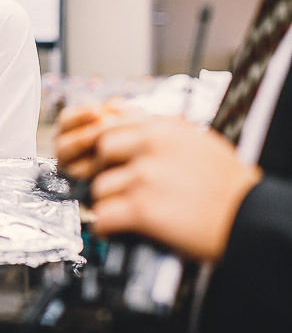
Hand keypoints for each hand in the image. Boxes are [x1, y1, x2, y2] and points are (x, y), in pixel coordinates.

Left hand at [59, 110, 261, 260]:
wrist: (252, 217)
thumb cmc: (228, 184)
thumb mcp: (197, 140)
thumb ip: (161, 132)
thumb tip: (129, 125)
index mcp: (163, 128)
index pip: (111, 123)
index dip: (105, 142)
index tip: (108, 158)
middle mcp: (151, 147)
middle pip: (100, 150)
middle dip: (103, 169)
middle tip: (114, 184)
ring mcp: (145, 177)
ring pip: (100, 187)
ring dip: (108, 202)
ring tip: (123, 211)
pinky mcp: (143, 209)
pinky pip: (103, 216)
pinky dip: (105, 226)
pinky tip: (116, 229)